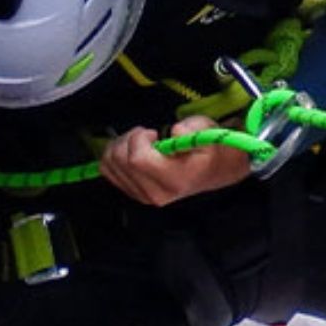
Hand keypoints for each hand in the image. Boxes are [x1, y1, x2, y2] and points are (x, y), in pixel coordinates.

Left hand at [99, 115, 253, 205]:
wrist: (216, 170)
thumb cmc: (209, 148)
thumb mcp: (207, 131)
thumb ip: (193, 128)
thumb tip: (177, 131)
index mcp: (174, 180)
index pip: (137, 159)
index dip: (139, 139)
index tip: (153, 133)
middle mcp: (156, 193)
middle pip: (120, 162)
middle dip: (128, 140)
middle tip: (146, 135)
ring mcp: (144, 196)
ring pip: (110, 166)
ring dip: (119, 147)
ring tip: (140, 143)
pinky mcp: (135, 194)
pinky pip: (109, 173)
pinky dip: (115, 157)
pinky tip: (132, 152)